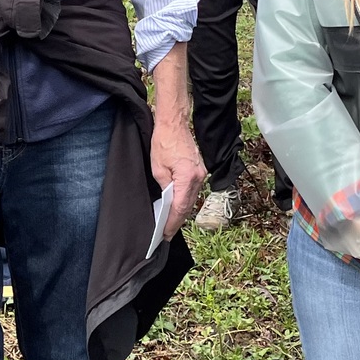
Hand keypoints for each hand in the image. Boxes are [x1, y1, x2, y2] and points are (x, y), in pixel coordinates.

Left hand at [150, 119, 206, 236]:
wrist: (174, 124)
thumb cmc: (164, 142)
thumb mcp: (158, 169)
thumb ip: (165, 188)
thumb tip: (167, 202)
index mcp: (187, 177)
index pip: (180, 207)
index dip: (172, 223)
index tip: (165, 234)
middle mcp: (198, 177)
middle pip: (188, 206)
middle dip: (177, 221)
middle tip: (166, 234)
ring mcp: (201, 174)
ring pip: (191, 199)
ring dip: (181, 212)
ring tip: (170, 224)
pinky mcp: (200, 170)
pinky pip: (192, 191)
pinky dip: (185, 201)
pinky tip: (177, 208)